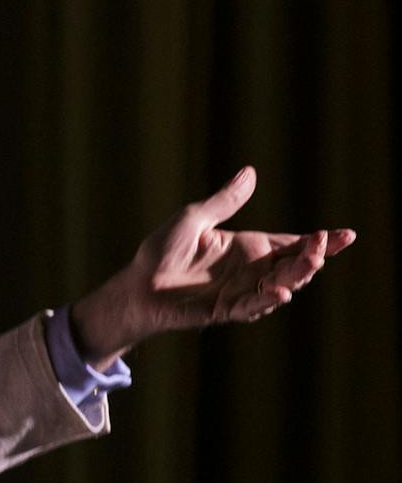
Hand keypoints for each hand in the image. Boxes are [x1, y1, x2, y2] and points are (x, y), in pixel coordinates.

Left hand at [70, 166, 355, 367]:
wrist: (136, 284)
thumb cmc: (162, 250)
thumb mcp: (194, 219)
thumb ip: (224, 202)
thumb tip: (251, 172)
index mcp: (248, 247)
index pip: (292, 243)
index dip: (320, 241)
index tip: (346, 236)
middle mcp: (251, 271)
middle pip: (293, 266)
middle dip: (312, 257)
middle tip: (322, 245)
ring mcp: (241, 292)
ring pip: (280, 286)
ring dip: (296, 277)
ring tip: (309, 264)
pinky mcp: (225, 310)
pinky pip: (251, 308)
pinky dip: (266, 302)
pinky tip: (279, 292)